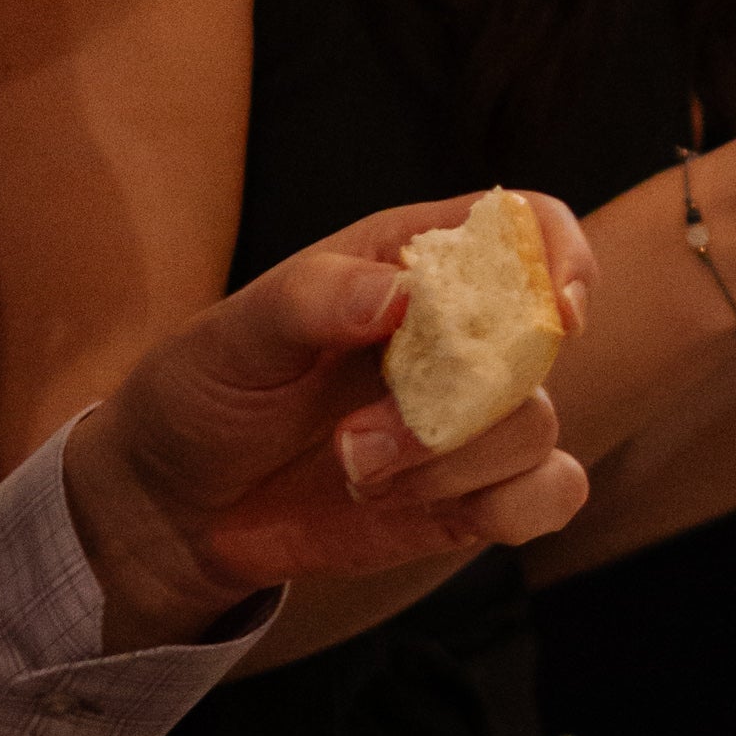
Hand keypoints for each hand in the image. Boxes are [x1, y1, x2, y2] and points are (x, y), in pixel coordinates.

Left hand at [62, 194, 595, 642]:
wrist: (177, 504)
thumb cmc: (204, 393)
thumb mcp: (232, 336)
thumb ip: (312, 300)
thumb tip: (400, 294)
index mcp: (408, 261)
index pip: (524, 227)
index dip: (557, 255)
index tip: (554, 311)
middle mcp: (457, 333)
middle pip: (539, 340)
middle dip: (467, 397)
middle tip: (358, 439)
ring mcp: (470, 417)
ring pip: (535, 428)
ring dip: (451, 463)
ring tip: (357, 473)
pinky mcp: (473, 492)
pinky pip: (549, 494)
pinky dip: (508, 508)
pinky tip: (422, 508)